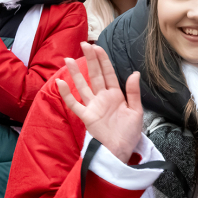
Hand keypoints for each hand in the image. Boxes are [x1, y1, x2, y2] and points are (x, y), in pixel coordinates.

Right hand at [56, 43, 143, 163]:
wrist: (121, 152)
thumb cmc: (129, 133)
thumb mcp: (136, 111)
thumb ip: (134, 92)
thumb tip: (135, 73)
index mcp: (116, 95)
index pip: (108, 74)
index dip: (103, 61)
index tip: (98, 48)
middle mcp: (103, 98)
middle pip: (94, 75)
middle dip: (90, 60)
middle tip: (84, 45)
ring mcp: (93, 106)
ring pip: (83, 86)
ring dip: (75, 73)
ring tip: (68, 59)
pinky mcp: (86, 117)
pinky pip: (74, 104)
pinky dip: (67, 94)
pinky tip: (61, 82)